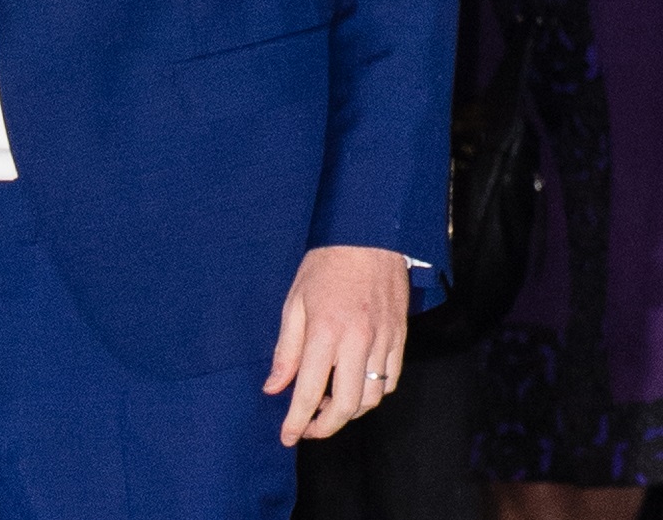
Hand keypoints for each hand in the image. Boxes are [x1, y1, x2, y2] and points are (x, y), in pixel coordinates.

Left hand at [265, 246, 409, 444]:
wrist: (368, 237)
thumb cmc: (324, 266)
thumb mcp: (294, 302)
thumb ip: (285, 349)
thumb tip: (274, 387)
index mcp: (325, 332)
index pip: (308, 391)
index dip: (297, 421)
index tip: (287, 437)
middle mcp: (358, 342)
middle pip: (346, 406)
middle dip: (325, 425)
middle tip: (307, 428)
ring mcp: (384, 342)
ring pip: (371, 398)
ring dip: (349, 412)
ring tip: (327, 404)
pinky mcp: (400, 339)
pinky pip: (390, 381)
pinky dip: (372, 394)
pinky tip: (354, 387)